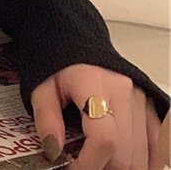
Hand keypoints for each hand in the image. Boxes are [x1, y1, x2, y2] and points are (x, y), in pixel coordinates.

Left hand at [30, 63, 164, 168]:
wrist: (75, 41)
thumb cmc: (59, 63)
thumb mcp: (41, 86)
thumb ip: (45, 118)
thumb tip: (53, 150)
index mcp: (93, 83)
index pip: (105, 138)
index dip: (89, 163)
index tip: (72, 167)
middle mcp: (123, 92)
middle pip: (125, 154)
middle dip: (101, 167)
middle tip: (80, 161)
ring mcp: (141, 100)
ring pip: (142, 157)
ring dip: (119, 166)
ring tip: (96, 156)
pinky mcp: (150, 107)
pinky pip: (157, 147)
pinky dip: (142, 161)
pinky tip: (120, 158)